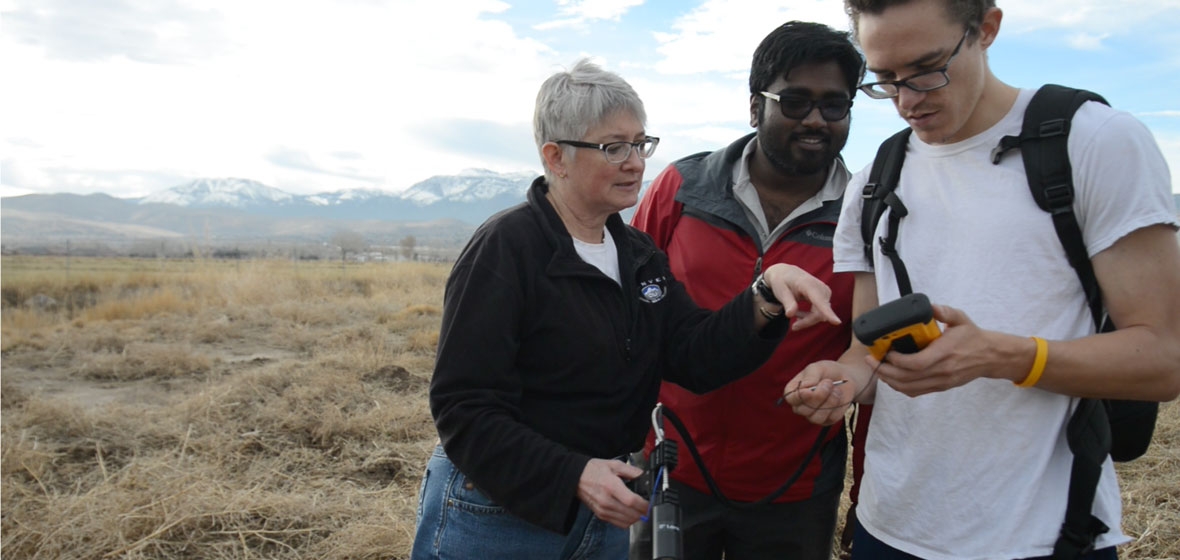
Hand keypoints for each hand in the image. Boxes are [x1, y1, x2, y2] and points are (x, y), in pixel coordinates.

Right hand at [576, 458, 648, 528]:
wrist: (575, 478)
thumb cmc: (593, 470)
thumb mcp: (613, 464)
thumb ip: (630, 470)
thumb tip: (643, 475)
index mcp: (611, 486)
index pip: (631, 501)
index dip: (644, 504)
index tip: (649, 502)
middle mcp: (607, 500)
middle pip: (631, 514)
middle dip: (643, 512)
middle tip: (646, 506)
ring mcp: (603, 509)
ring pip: (626, 521)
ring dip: (636, 518)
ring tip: (639, 511)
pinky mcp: (601, 515)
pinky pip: (618, 524)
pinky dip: (627, 521)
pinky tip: (629, 514)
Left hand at [761, 263, 840, 330]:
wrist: (786, 273)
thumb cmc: (782, 281)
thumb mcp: (780, 291)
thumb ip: (787, 302)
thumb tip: (790, 315)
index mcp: (808, 284)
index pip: (819, 300)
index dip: (828, 312)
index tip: (837, 322)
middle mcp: (820, 287)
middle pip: (819, 313)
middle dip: (806, 322)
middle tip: (793, 326)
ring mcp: (825, 292)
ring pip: (821, 315)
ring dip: (807, 319)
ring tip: (794, 314)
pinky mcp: (825, 296)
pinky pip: (821, 312)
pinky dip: (810, 315)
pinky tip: (799, 313)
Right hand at [783, 360, 857, 425]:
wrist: (845, 377)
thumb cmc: (827, 371)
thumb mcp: (817, 368)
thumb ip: (810, 377)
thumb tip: (805, 388)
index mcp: (794, 391)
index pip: (790, 399)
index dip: (798, 397)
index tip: (808, 390)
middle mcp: (801, 406)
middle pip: (803, 410)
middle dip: (818, 397)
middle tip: (828, 382)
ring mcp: (813, 415)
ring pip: (817, 418)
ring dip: (829, 401)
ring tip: (835, 389)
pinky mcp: (827, 420)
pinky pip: (831, 417)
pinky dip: (838, 405)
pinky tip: (838, 395)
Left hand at [872, 304, 1011, 396]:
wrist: (990, 356)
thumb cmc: (972, 336)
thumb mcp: (961, 319)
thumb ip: (945, 312)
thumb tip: (930, 307)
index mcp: (945, 353)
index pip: (916, 363)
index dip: (897, 360)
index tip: (886, 351)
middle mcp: (942, 371)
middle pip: (907, 378)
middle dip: (884, 370)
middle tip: (871, 359)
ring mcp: (941, 381)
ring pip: (908, 387)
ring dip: (889, 380)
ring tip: (877, 368)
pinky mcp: (940, 387)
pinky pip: (915, 391)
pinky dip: (900, 387)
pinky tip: (891, 378)